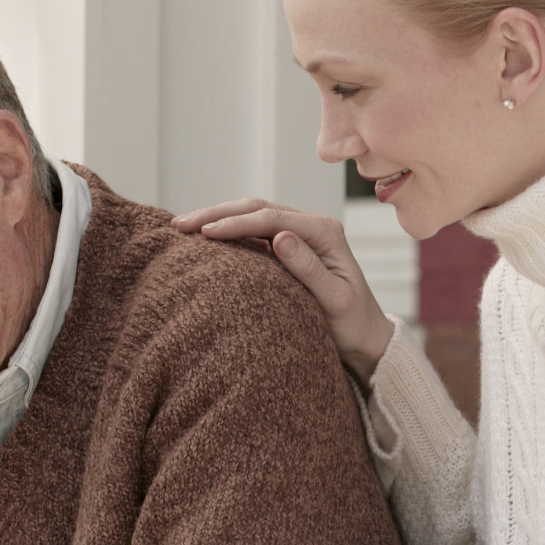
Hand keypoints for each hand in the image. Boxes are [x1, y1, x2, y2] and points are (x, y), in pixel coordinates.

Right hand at [172, 198, 394, 385]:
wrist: (365, 337)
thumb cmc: (353, 323)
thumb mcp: (335, 301)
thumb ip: (308, 268)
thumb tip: (279, 237)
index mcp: (324, 231)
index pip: (271, 218)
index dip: (235, 223)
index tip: (204, 233)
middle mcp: (311, 225)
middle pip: (256, 208)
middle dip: (216, 214)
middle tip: (180, 225)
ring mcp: (299, 233)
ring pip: (251, 215)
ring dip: (217, 218)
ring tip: (182, 227)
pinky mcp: (288, 246)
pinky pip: (253, 231)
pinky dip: (226, 231)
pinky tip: (203, 238)